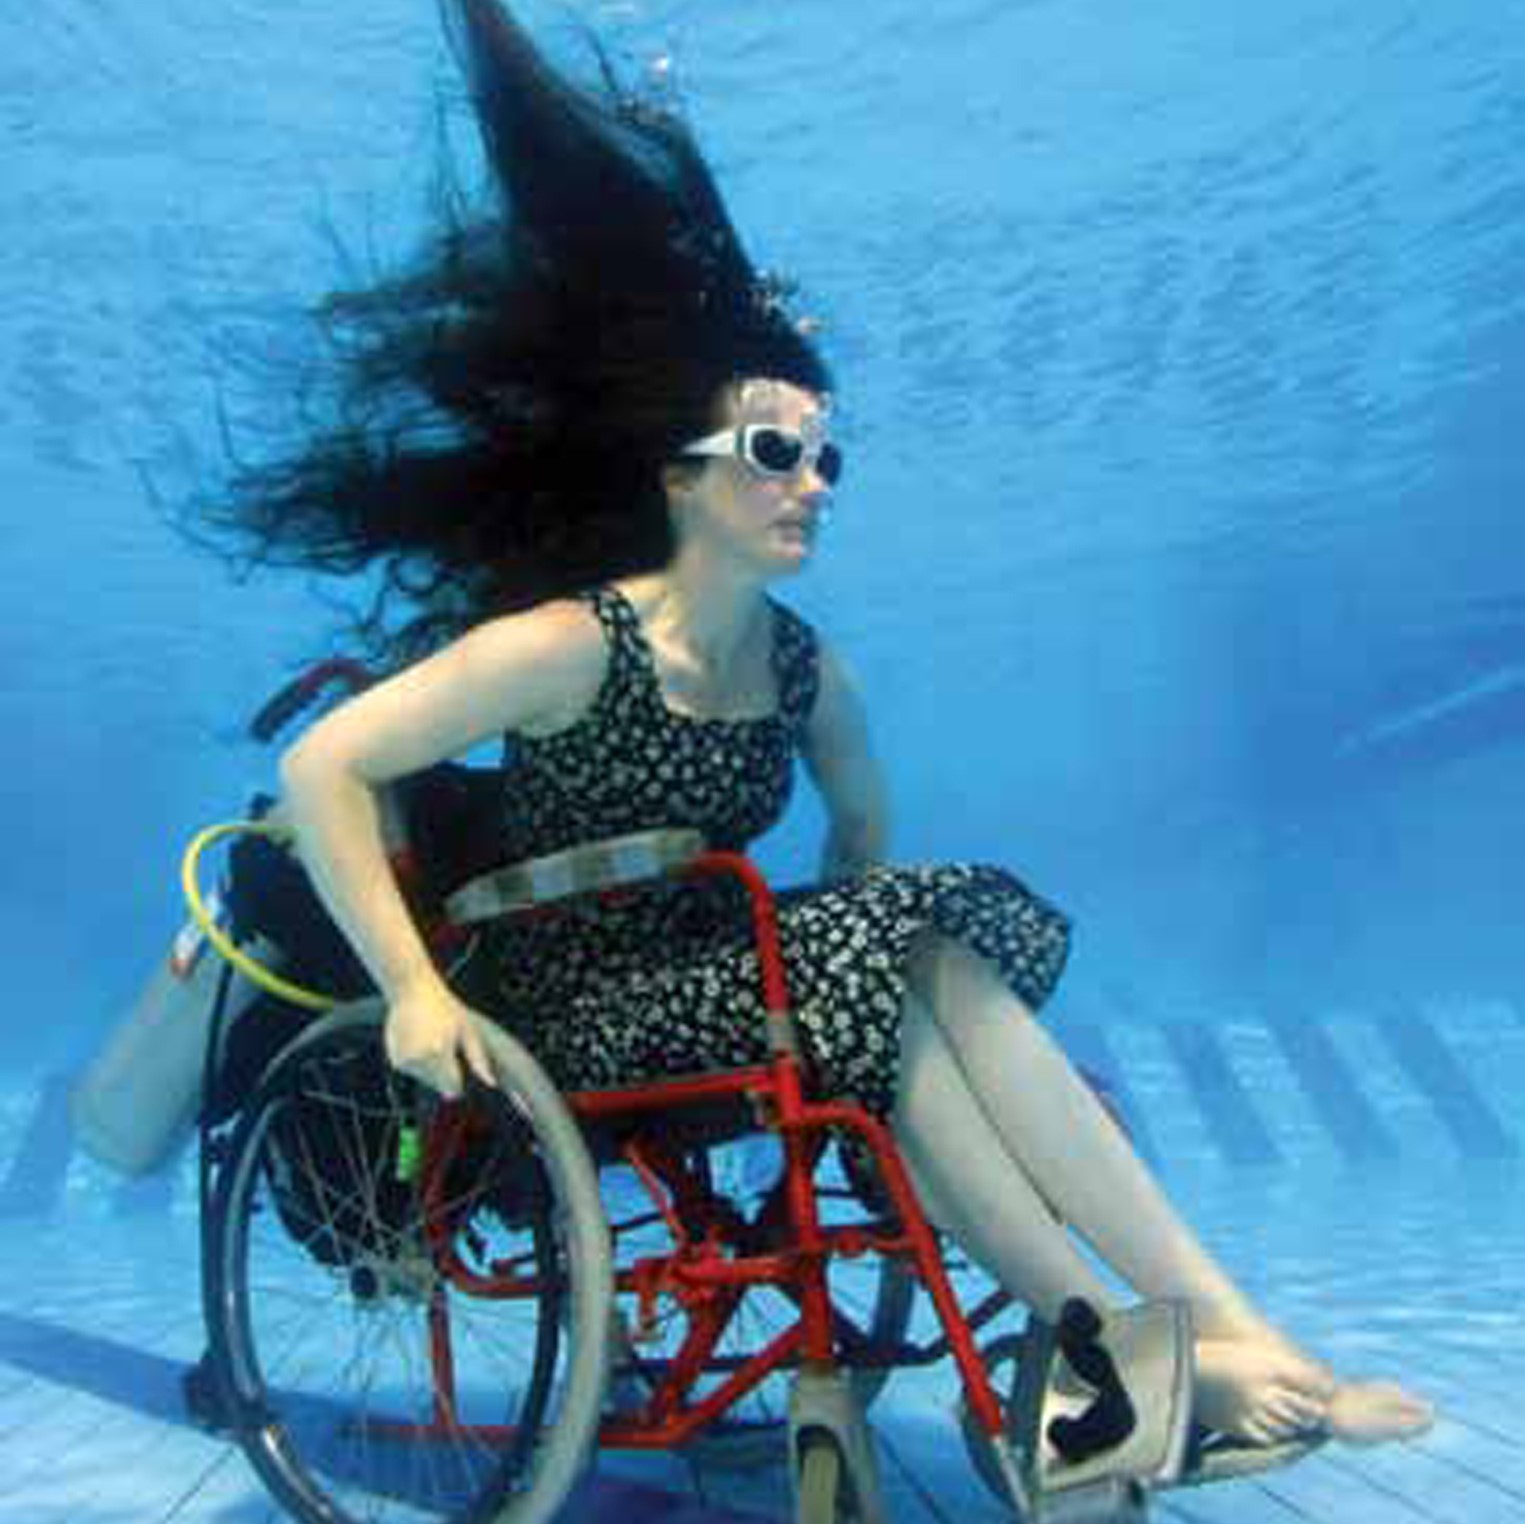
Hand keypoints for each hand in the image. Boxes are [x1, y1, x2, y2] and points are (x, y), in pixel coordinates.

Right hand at [384, 982, 496, 1098]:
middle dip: (444, 1072)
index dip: (458, 1081)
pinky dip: (418, 1062)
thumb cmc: (446, 1008)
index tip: (458, 1065)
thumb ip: (479, 1059)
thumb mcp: (468, 1030)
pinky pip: (413, 1071)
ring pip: (425, 1079)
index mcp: (439, 1054)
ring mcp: (405, 1061)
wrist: (412, 990)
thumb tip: (492, 1083)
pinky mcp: (395, 1060)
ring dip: (431, 1067)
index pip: (453, 1087)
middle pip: (438, 1084)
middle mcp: (419, 1060)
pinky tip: (420, 1039)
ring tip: (431, 1037)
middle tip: (443, 1041)